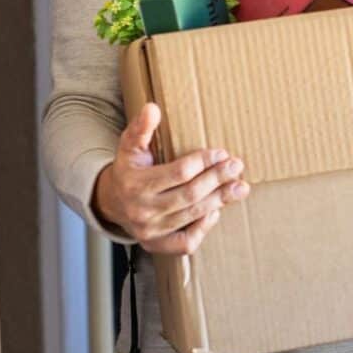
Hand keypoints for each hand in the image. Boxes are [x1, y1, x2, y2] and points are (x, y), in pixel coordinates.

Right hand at [93, 102, 248, 254]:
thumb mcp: (130, 146)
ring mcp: (150, 230)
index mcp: (135, 184)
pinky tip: (216, 211)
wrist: (112, 202)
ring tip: (240, 187)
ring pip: (192, 215)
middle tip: (237, 166)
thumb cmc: (129, 169)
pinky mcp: (157, 244)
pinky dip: (204, 227)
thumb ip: (141, 128)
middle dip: (217, 179)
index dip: (203, 162)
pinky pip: (186, 242)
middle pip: (190, 195)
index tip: (222, 153)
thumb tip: (152, 108)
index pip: (179, 173)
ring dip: (219, 200)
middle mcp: (142, 210)